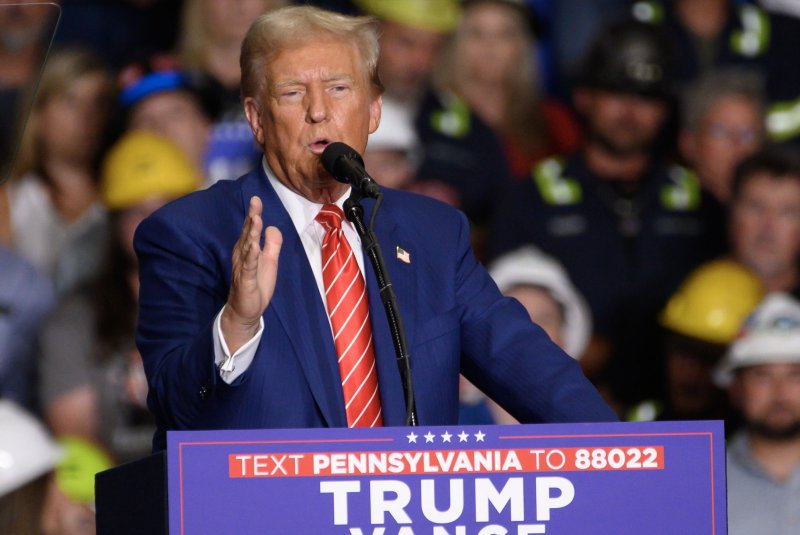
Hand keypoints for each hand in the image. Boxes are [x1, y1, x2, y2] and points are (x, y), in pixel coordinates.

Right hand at [221, 196, 282, 352]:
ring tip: (256, 219)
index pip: (251, 229)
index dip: (254, 214)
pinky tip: (254, 246)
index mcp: (247, 249)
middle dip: (252, 217)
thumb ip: (272, 244)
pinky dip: (251, 256)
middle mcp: (242, 255)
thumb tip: (273, 227)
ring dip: (251, 233)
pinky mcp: (246, 280)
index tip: (257, 199)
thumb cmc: (257, 284)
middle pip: (247, 233)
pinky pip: (249, 266)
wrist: (246, 310)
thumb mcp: (269, 261)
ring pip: (247, 247)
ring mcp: (243, 267)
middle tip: (255, 202)